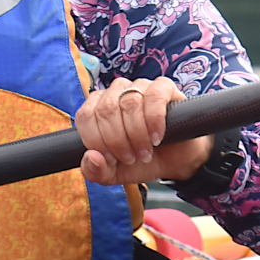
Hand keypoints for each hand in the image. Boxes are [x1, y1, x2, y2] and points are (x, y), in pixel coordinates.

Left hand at [76, 77, 211, 185]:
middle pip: (106, 109)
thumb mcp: (113, 173)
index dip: (96, 140)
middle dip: (118, 140)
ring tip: (145, 152)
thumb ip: (95, 171)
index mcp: (95, 107)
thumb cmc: (140, 161)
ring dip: (137, 133)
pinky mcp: (164, 87)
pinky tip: (157, 137)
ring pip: (129, 102)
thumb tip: (91, 157)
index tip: (111, 158)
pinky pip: (154, 96)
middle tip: (131, 158)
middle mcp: (115, 92)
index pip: (85, 116)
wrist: (175, 161)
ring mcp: (139, 86)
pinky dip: (154, 120)